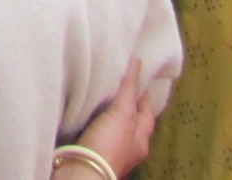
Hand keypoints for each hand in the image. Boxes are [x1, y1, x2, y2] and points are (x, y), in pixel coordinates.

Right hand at [75, 59, 157, 178]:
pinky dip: (96, 121)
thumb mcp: (123, 114)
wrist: (83, 171)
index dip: (145, 95)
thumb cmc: (109, 144)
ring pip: (115, 126)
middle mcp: (130, 146)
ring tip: (103, 95)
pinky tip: (88, 113)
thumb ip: (129, 90)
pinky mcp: (94, 151)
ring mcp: (112, 150)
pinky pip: (99, 131)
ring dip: (112, 113)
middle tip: (121, 84)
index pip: (147, 112)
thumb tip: (138, 62)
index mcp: (141, 139)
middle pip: (133, 121)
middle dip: (129, 104)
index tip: (140, 76)